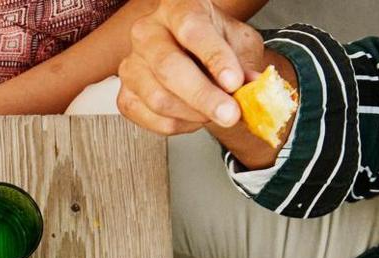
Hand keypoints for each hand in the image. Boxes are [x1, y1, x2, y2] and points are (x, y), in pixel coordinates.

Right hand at [117, 0, 266, 135]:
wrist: (196, 56)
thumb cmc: (216, 43)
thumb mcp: (239, 44)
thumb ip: (244, 63)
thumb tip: (253, 87)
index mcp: (177, 8)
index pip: (192, 30)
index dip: (214, 57)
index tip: (233, 82)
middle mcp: (147, 32)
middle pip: (169, 67)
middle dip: (203, 96)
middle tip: (230, 114)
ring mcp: (132, 64)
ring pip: (159, 99)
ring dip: (195, 114)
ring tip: (216, 112)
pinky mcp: (125, 95)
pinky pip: (153, 119)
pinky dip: (181, 125)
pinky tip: (195, 116)